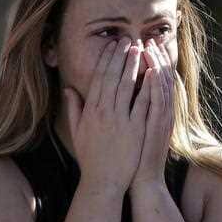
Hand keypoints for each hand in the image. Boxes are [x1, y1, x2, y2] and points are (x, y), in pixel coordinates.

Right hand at [63, 38, 147, 195]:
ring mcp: (120, 120)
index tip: (113, 46)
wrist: (104, 182)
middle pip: (113, 77)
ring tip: (140, 48)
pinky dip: (147, 86)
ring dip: (134, 65)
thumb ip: (74, 108)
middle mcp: (104, 112)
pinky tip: (153, 72)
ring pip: (127, 86)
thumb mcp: (77, 131)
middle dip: (120, 56)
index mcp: (91, 111)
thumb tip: (69, 89)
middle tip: (128, 39)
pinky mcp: (135, 129)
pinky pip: (143, 103)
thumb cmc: (91, 158)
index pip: (99, 78)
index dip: (106, 60)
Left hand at [129, 39, 174, 194]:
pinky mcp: (158, 127)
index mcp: (154, 111)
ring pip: (161, 86)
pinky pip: (158, 103)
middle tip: (149, 38)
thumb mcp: (131, 129)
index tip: (143, 44)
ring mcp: (162, 119)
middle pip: (161, 78)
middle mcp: (162, 112)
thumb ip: (126, 110)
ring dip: (156, 65)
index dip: (151, 61)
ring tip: (150, 47)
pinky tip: (152, 71)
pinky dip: (156, 86)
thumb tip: (116, 94)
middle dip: (155, 57)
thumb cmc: (133, 156)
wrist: (142, 180)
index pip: (154, 80)